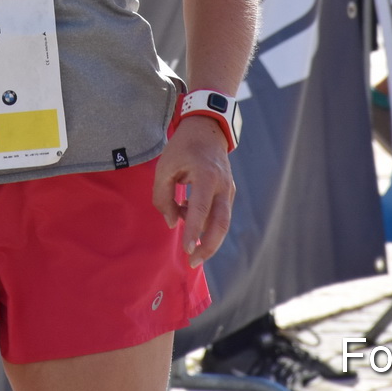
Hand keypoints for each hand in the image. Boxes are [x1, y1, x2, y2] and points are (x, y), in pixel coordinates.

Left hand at [152, 115, 234, 267]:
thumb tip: (171, 223)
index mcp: (206, 175)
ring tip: (190, 247)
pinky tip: (188, 215)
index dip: (193, 231)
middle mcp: (222, 185)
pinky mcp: (228, 193)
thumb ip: (163, 196)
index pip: (200, 209)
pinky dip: (206, 223)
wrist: (207, 129)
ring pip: (222, 223)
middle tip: (193, 261)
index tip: (187, 250)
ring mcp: (228, 190)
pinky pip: (219, 214)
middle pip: (221, 224)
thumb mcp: (165, 166)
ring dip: (207, 238)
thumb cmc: (183, 147)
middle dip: (209, 247)